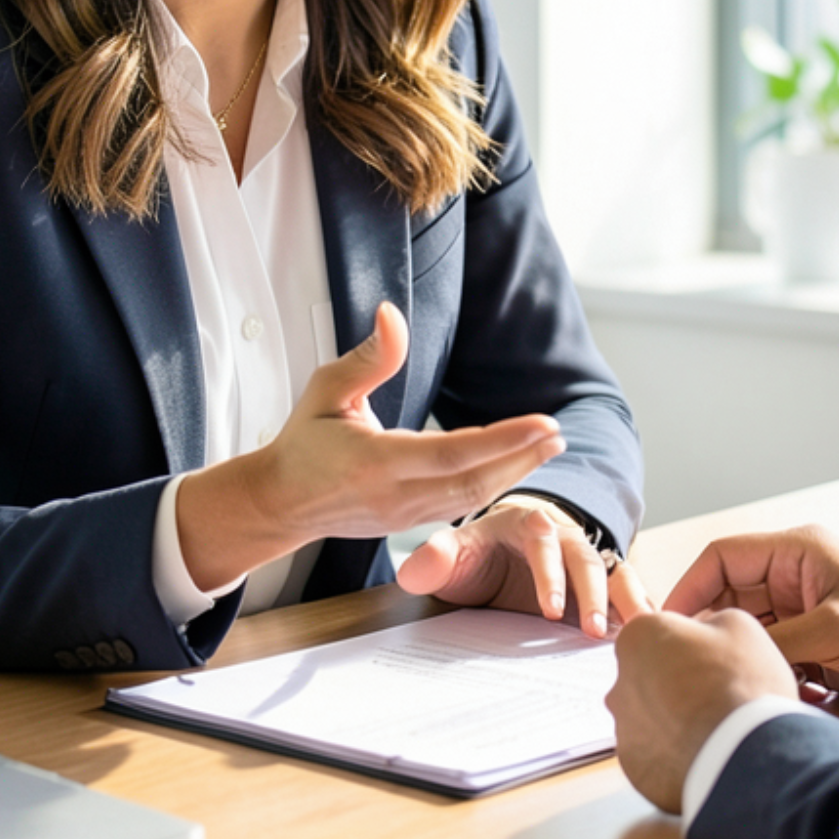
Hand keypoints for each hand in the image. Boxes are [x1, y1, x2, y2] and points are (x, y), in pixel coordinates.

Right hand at [175, 302, 566, 589]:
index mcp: (374, 462)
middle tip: (559, 433)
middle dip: (523, 459)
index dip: (505, 439)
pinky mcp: (406, 524)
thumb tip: (392, 313)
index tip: (545, 422)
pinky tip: (514, 465)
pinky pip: (458, 506)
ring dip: (514, 473)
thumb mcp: (327, 389)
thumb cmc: (303, 440)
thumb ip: (368, 357)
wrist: (279, 502)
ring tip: (548, 446)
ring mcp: (402, 517)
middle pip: (474, 482)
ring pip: (470, 498)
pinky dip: (492, 485)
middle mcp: (394, 497)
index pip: (454, 452)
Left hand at [396, 496, 652, 637]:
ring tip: (640, 631)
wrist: (500, 555)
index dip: (549, 574)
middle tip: (594, 630)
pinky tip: (654, 635)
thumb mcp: (452, 556)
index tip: (550, 609)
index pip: (543, 541)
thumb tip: (418, 568)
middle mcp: (564, 535)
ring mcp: (587, 558)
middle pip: (586, 557)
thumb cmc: (477, 556)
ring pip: (616, 571)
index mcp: (526, 522)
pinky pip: (626, 591)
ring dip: (628, 599)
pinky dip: (641, 609)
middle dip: (592, 593)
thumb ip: (435, 559)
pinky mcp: (602, 583)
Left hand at [607, 609, 797, 813]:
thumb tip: (699, 634)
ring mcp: (625, 728)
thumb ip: (705, 622)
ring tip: (712, 729)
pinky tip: (703, 753)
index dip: (689, 646)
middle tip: (714, 696)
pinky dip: (674, 754)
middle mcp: (620, 682)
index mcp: (639, 637)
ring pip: (649, 718)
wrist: (748, 755)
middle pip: (648, 677)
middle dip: (674, 684)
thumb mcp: (737, 625)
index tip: (712, 660)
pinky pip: (654, 755)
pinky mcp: (635, 768)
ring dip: (673, 721)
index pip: (658, 634)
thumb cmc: (743, 683)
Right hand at [663, 526, 838, 705]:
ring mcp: (805, 614)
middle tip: (687, 664)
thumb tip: (726, 656)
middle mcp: (793, 579)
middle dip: (710, 630)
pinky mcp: (817, 646)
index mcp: (795, 553)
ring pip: (751, 633)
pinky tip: (775, 697)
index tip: (668, 624)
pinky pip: (776, 658)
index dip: (689, 587)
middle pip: (730, 599)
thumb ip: (778, 640)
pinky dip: (771, 677)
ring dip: (743, 659)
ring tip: (724, 686)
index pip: (722, 558)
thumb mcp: (836, 628)